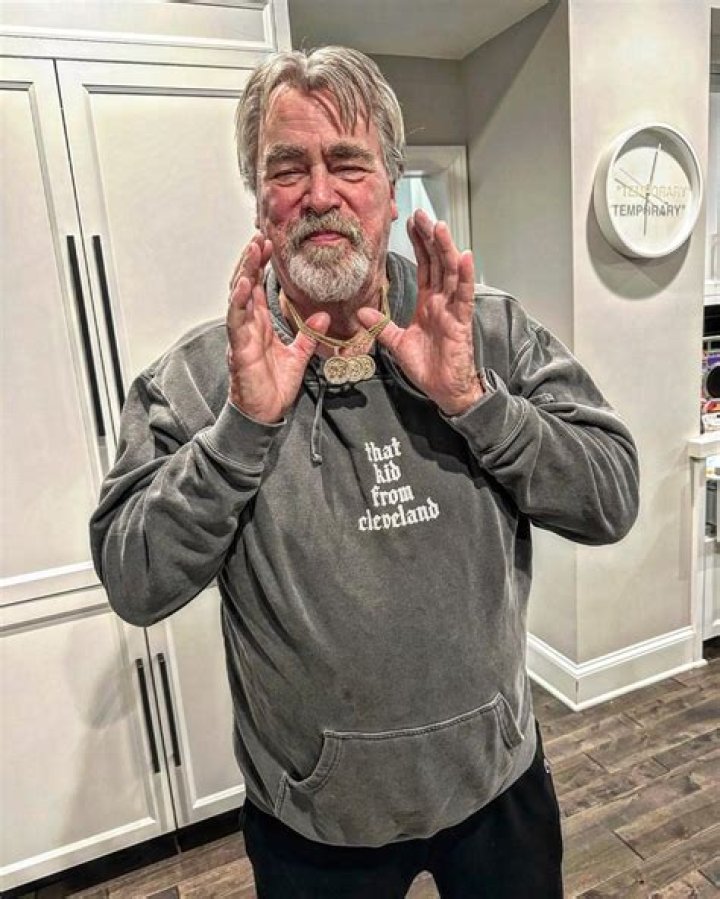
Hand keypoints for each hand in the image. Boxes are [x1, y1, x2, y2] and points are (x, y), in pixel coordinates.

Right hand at [226, 233, 328, 423]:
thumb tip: (323, 315)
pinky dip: (238, 301)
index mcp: (260, 325)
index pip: (258, 288)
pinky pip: (236, 321)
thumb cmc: (274, 388)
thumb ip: (308, 335)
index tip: (268, 245)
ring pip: (237, 297)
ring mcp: (241, 336)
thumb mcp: (298, 356)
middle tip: (259, 237)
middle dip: (251, 260)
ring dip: (244, 272)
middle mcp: (248, 326)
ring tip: (252, 250)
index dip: (261, 266)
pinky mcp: (238, 349)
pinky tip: (243, 284)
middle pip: (245, 285)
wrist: (265, 414)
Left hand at [357, 210, 482, 415]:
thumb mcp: (397, 344)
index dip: (419, 244)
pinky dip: (465, 276)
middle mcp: (442, 302)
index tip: (411, 223)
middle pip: (438, 263)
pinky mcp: (461, 323)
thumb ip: (382, 326)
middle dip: (430, 238)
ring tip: (439, 225)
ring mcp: (453, 310)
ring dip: (445, 248)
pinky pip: (464, 296)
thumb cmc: (428, 367)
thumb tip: (361, 311)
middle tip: (421, 213)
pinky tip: (465, 255)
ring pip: (451, 273)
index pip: (425, 267)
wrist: (445, 391)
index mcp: (428, 303)